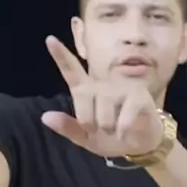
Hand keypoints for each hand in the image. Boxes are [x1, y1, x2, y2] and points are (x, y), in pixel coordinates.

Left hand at [41, 36, 162, 157]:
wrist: (141, 146)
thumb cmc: (113, 138)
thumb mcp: (86, 138)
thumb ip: (68, 128)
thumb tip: (46, 117)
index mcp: (88, 92)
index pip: (72, 72)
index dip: (61, 56)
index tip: (50, 40)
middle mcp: (104, 84)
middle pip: (84, 94)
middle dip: (88, 119)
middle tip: (99, 130)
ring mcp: (123, 87)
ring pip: (104, 107)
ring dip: (108, 126)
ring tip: (116, 130)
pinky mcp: (139, 96)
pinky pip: (124, 116)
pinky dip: (123, 130)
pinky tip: (126, 133)